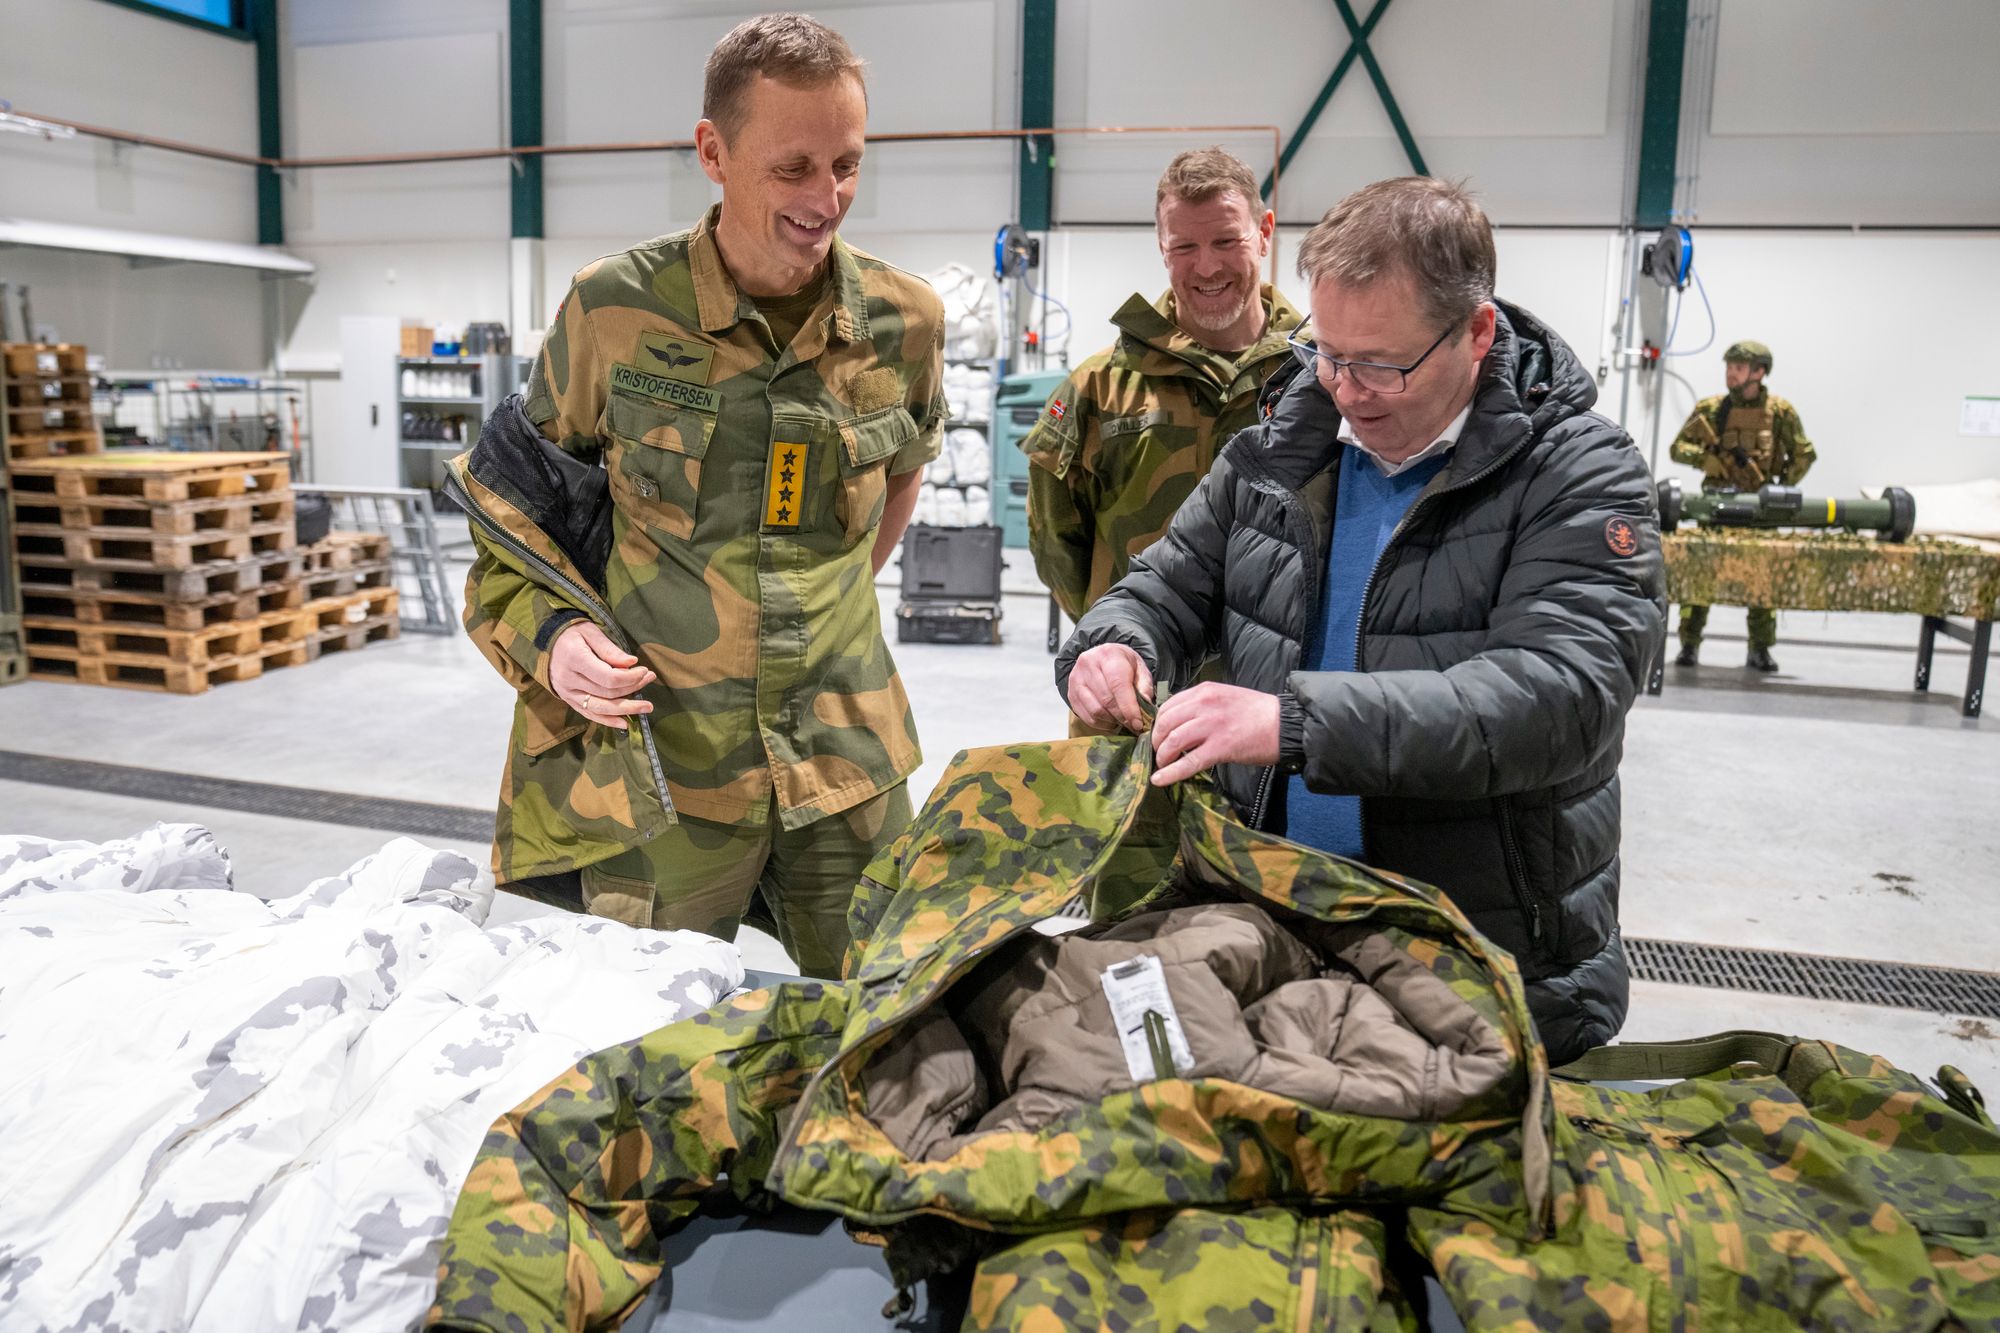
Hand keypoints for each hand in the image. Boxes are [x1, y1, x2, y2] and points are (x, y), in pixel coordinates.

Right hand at [548, 620, 655, 728]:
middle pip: (607, 693)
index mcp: (575, 659)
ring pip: (600, 708)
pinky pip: (589, 714)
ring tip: (646, 707)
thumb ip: (610, 649)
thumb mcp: (591, 632)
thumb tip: (632, 662)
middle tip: (650, 679)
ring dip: (626, 709)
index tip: (645, 671)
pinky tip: (624, 723)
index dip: (630, 677)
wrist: (547, 642)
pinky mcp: (568, 700)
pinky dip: (607, 721)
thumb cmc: (572, 633)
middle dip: (633, 688)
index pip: (608, 677)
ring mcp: (567, 693)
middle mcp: (569, 680)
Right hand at [1066, 644, 1153, 733]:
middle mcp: (1088, 664)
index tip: (1138, 723)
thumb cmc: (1123, 664)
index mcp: (1109, 655)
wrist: (1102, 657)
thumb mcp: (1139, 668)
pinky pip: (1086, 716)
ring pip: (1095, 710)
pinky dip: (1101, 723)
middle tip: (1133, 725)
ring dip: (1111, 721)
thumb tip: (1144, 709)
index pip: (1118, 685)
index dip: (1129, 707)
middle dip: (1122, 717)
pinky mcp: (1071, 693)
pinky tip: (1110, 720)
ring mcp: (1076, 679)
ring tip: (1122, 721)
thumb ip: (1144, 687)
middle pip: (1106, 699)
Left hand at [1149, 683, 1278, 786]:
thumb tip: (1181, 723)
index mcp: (1205, 691)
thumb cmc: (1258, 713)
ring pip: (1172, 741)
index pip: (1168, 705)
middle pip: (1165, 723)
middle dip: (1156, 741)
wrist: (1285, 724)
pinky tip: (1160, 780)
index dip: (1158, 724)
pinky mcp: (1220, 748)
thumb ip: (1203, 705)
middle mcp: (1204, 704)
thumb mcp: (1225, 697)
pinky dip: (1171, 773)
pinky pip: (1188, 762)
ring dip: (1162, 757)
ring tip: (1162, 766)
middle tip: (1158, 753)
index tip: (1159, 736)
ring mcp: (1211, 726)